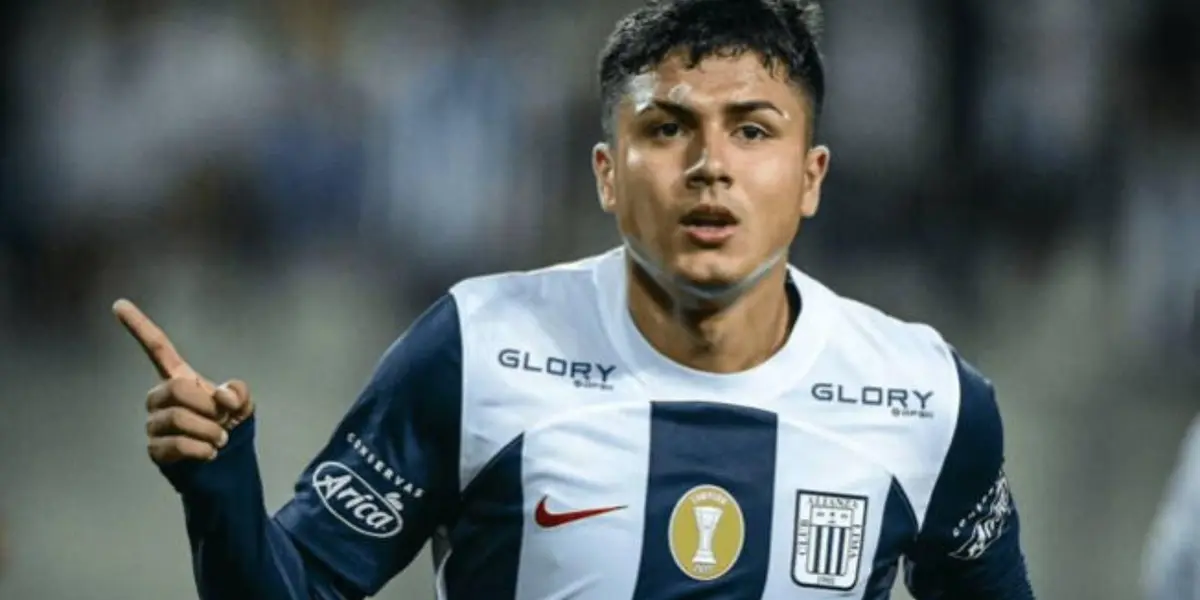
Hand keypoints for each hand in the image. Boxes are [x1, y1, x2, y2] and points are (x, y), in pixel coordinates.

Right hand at [112, 299, 254, 465]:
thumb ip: (238, 392)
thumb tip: (223, 397)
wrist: (227, 463)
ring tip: (220, 440)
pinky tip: (210, 454)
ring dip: (208, 431)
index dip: (139, 327)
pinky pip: (175, 445)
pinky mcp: (155, 449)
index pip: (157, 348)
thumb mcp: (243, 403)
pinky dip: (201, 450)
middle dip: (207, 407)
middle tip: (224, 422)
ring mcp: (155, 423)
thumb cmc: (229, 426)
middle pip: (176, 389)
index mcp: (180, 379)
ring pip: (176, 419)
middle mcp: (161, 397)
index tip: (118, 304)